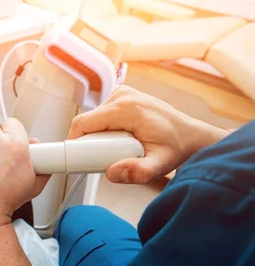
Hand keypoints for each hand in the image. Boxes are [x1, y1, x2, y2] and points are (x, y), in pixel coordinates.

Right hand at [68, 86, 229, 183]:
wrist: (191, 136)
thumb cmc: (177, 148)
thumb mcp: (160, 165)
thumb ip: (138, 172)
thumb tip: (112, 172)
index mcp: (126, 108)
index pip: (83, 123)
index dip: (74, 143)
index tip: (76, 160)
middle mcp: (122, 96)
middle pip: (87, 122)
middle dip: (88, 143)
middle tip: (104, 159)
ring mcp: (121, 94)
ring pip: (93, 119)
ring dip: (95, 137)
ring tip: (115, 150)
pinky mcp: (122, 96)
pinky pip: (100, 115)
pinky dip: (102, 129)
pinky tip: (116, 140)